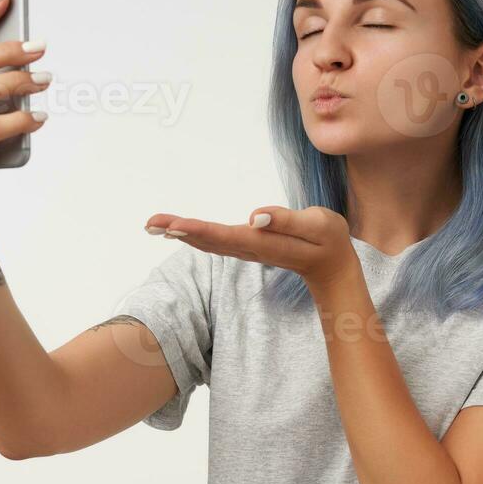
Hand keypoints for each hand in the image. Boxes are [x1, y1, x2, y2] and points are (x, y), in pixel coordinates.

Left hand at [146, 205, 357, 289]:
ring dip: (179, 233)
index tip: (172, 226)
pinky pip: (213, 241)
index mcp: (263, 242)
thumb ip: (287, 221)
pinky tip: (174, 230)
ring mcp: (245, 249)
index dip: (198, 231)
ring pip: (207, 242)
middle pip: (208, 240)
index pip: (225, 236)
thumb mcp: (318, 226)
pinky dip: (192, 234)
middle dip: (178, 231)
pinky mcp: (245, 246)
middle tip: (149, 223)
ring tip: (152, 225)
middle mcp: (248, 248)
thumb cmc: (328, 241)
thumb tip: (254, 217)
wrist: (332, 267)